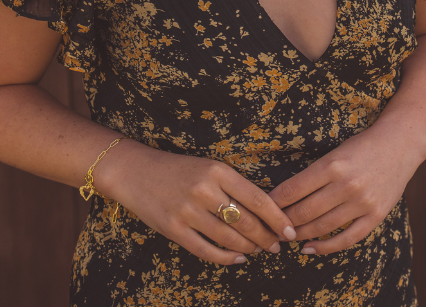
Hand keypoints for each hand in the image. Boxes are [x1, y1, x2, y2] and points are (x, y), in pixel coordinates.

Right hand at [94, 142, 295, 264]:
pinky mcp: (173, 229)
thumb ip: (234, 186)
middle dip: (266, 238)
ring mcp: (187, 211)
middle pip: (247, 222)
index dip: (278, 219)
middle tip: (276, 245)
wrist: (134, 172)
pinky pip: (206, 250)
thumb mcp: (208, 167)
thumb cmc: (177, 170)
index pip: (258, 199)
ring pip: (230, 238)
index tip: (291, 231)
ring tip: (257, 251)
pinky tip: (237, 258)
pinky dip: (226, 258)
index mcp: (218, 170)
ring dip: (249, 248)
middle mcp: (204, 190)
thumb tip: (266, 213)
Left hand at [267, 126, 425, 254]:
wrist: (400, 145)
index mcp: (331, 165)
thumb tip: (282, 197)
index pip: (292, 190)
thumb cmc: (361, 147)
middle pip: (304, 212)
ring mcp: (362, 202)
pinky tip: (309, 249)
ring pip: (322, 227)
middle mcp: (346, 185)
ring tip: (287, 238)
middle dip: (283, 223)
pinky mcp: (376, 215)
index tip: (262, 210)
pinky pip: (347, 239)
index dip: (273, 203)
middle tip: (270, 228)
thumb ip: (312, 175)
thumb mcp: (333, 153)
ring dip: (300, 235)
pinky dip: (325, 247)